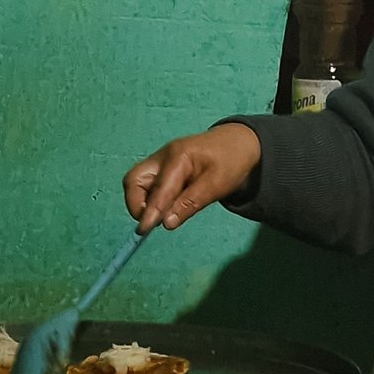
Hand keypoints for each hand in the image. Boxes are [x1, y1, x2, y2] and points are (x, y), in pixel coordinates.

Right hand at [123, 125, 262, 229]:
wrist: (239, 143)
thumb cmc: (230, 161)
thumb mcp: (217, 185)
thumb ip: (190, 203)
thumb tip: (165, 223)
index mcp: (178, 156)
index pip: (159, 188)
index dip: (150, 211)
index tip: (144, 231)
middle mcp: (163, 156)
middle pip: (134, 180)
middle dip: (136, 204)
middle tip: (152, 222)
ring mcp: (160, 161)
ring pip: (137, 183)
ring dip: (143, 202)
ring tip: (164, 215)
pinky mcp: (162, 169)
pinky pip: (147, 185)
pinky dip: (152, 199)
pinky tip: (170, 207)